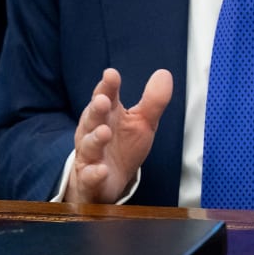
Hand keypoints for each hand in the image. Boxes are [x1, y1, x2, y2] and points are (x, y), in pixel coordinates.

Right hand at [67, 67, 172, 203]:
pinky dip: (94, 173)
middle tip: (103, 100)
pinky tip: (101, 170)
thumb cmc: (123, 146)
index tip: (111, 74)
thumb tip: (164, 73)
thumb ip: (153, 101)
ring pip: (89, 146)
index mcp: (108, 114)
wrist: (106, 181)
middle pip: (93, 118)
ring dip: (95, 139)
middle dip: (97, 109)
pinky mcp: (88, 179)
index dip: (108, 86)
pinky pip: (89, 176)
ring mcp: (90, 156)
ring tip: (104, 132)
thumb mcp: (142, 122)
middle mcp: (94, 131)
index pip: (106, 96)